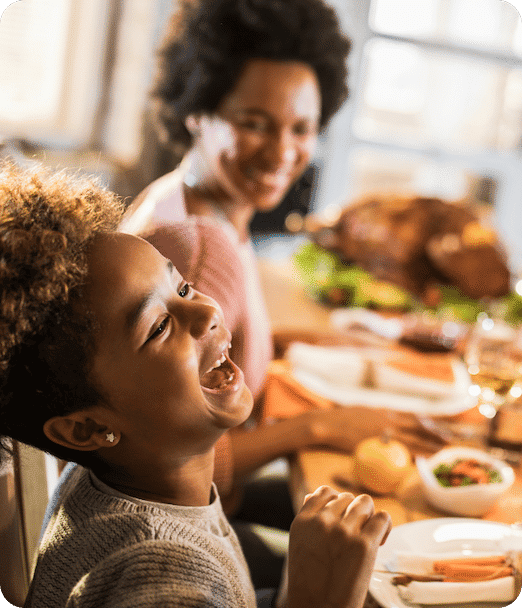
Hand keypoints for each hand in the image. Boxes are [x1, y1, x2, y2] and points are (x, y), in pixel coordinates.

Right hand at [286, 486, 390, 607]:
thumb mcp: (300, 544)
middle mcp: (322, 521)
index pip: (325, 492)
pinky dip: (384, 525)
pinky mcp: (364, 544)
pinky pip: (382, 517)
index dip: (337, 502)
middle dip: (354, 512)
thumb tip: (313, 494)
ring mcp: (343, 531)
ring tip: (368, 534)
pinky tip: (380, 538)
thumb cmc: (310, 583)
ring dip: (369, 515)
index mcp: (303, 520)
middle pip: (348, 497)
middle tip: (356, 532)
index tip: (342, 518)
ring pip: (365, 502)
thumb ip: (308, 519)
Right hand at [305, 406, 448, 455]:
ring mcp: (384, 431)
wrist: (328, 424)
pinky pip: (400, 450)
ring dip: (429, 445)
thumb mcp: (362, 412)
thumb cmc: (340, 419)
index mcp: (385, 411)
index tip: (439, 428)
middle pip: (418, 426)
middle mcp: (388, 419)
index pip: (412, 417)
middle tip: (449, 440)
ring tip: (442, 450)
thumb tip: (386, 424)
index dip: (428, 423)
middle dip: (435, 433)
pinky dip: (413, 454)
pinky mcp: (378, 443)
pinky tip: (422, 459)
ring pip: (413, 439)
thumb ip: (377, 417)